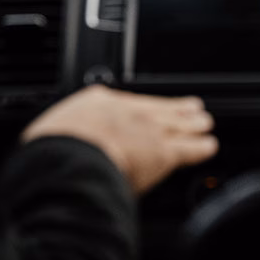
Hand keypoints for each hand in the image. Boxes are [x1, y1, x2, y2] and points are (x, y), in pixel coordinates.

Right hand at [21, 86, 217, 195]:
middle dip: (175, 109)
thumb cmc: (53, 148)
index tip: (143, 109)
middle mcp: (128, 112)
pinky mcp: (164, 152)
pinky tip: (209, 146)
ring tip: (203, 122)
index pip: (124, 102)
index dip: (138, 108)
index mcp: (98, 103)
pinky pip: (189, 147)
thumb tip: (51, 146)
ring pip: (178, 123)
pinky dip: (201, 147)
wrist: (70, 157)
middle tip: (190, 107)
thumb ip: (60, 135)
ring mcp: (148, 129)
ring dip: (192, 124)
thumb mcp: (51, 133)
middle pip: (157, 107)